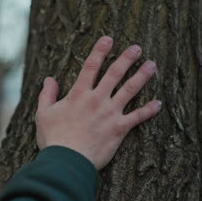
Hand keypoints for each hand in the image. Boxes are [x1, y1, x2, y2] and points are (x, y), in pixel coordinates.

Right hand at [35, 36, 161, 169]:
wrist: (67, 161)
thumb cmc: (53, 139)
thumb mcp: (43, 114)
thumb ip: (46, 95)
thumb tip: (49, 79)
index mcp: (78, 94)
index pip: (90, 66)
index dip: (100, 51)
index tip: (108, 39)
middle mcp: (97, 99)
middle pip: (115, 74)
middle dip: (127, 58)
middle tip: (137, 48)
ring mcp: (110, 113)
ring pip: (130, 90)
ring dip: (142, 76)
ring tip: (152, 66)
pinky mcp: (119, 129)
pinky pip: (138, 117)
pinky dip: (149, 110)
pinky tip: (158, 103)